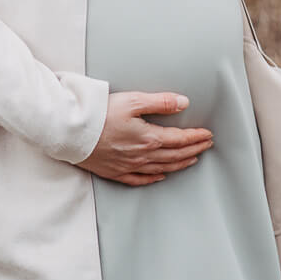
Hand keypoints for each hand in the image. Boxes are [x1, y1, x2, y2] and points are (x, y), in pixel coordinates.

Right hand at [75, 91, 213, 184]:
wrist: (72, 132)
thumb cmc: (100, 113)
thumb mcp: (133, 100)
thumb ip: (160, 102)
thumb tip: (184, 102)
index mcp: (148, 138)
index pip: (179, 139)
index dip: (196, 137)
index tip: (208, 134)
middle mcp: (142, 155)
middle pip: (174, 155)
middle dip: (193, 149)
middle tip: (206, 145)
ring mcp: (128, 166)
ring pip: (162, 168)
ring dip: (180, 164)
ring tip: (193, 159)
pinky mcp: (115, 171)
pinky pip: (140, 179)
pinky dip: (154, 178)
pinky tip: (161, 176)